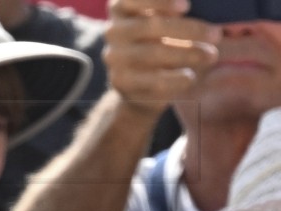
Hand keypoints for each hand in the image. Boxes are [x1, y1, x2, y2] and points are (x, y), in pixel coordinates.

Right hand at [105, 0, 221, 113]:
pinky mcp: (120, 81)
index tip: (186, 7)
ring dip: (186, 54)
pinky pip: (149, 80)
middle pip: (150, 26)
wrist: (140, 82)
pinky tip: (190, 77)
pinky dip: (174, 79)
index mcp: (122, 7)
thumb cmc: (162, 39)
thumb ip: (178, 12)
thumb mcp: (167, 19)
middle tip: (216, 34)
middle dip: (187, 29)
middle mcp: (114, 30)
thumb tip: (214, 23)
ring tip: (211, 56)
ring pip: (151, 53)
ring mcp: (114, 57)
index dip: (160, 1)